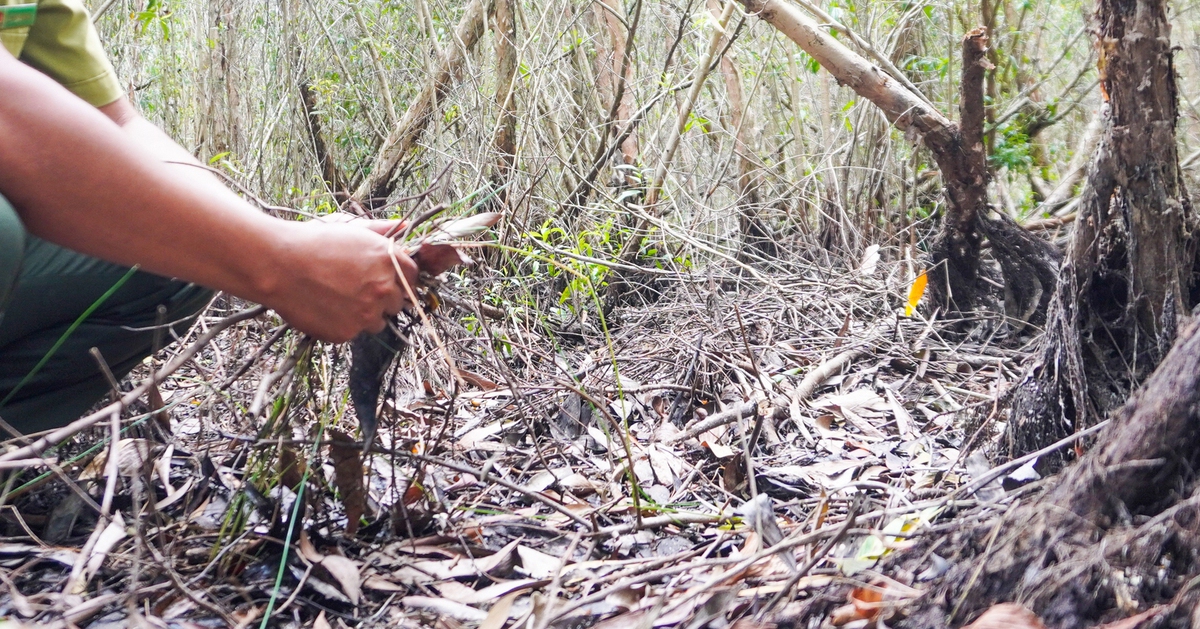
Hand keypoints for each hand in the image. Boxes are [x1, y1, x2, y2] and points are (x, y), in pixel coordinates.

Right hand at [263, 220, 418, 341]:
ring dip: (366, 314)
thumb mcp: (350, 228)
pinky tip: (325, 307)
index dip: (401, 279)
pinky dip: (344, 324)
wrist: (278, 264)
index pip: (413, 278)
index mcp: (389, 261)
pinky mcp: (347, 332)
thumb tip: (403, 225)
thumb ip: (380, 230)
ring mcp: (366, 314)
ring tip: (339, 298)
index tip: (388, 280)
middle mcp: (383, 289)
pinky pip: (354, 332)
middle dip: (383, 298)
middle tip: (358, 288)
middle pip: (398, 303)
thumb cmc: (312, 242)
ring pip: (378, 322)